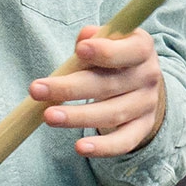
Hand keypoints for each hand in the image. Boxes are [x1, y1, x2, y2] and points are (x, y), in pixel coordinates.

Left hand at [33, 25, 165, 156]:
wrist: (141, 84)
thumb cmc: (114, 58)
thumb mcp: (108, 41)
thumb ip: (94, 38)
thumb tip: (85, 38)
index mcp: (142, 48)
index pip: (129, 51)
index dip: (106, 51)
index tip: (80, 50)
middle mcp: (148, 76)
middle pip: (110, 85)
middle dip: (71, 88)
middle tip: (36, 90)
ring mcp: (146, 105)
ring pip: (112, 114)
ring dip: (78, 117)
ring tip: (49, 117)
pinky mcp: (141, 129)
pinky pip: (123, 142)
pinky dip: (102, 147)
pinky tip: (80, 147)